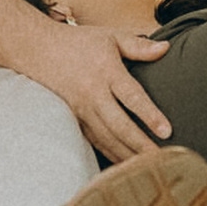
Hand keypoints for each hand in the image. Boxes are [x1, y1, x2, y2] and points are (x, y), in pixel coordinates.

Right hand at [22, 20, 173, 162]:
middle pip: (119, 125)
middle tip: (161, 160)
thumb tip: (166, 48)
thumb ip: (139, 46)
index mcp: (106, 71)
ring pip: (106, 138)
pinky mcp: (75, 119)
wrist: (40, 50)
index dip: (150, 115)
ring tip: (147, 168)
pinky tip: (124, 164)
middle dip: (140, 145)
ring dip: (126, 155)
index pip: (132, 97)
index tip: (167, 131)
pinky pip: (94, 141)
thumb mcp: (111, 37)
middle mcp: (93, 93)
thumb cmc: (80, 42)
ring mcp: (82, 109)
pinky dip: (110, 154)